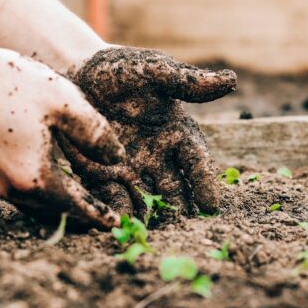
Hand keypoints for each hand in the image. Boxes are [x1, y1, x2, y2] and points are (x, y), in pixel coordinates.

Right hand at [0, 46, 124, 228]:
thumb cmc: (9, 83)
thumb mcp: (64, 102)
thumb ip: (96, 134)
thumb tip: (117, 159)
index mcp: (35, 178)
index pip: (76, 207)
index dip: (99, 215)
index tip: (117, 224)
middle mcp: (12, 189)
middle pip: (56, 213)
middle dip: (81, 217)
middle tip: (104, 218)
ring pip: (36, 206)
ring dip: (61, 208)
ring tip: (83, 204)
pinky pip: (21, 194)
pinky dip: (42, 195)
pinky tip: (53, 182)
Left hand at [61, 47, 236, 216]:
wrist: (77, 74)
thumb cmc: (121, 70)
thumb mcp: (153, 71)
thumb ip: (186, 81)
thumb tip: (230, 80)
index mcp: (177, 134)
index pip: (197, 163)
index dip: (205, 183)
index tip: (211, 206)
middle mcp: (159, 158)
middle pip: (175, 190)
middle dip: (180, 211)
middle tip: (185, 232)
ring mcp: (132, 170)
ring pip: (147, 201)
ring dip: (151, 219)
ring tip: (154, 237)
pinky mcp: (104, 176)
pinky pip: (114, 199)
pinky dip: (119, 213)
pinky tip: (121, 227)